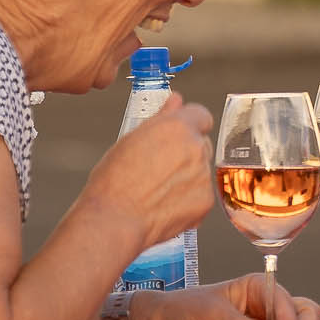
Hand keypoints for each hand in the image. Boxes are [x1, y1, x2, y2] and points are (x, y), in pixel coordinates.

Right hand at [83, 92, 213, 254]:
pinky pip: (200, 193)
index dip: (188, 124)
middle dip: (186, 150)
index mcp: (178, 127)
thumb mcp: (131, 140)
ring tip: (156, 188)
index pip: (201, 115)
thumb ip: (161, 118)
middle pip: (201, 143)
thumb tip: (176, 100)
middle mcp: (196, 149)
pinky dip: (187, 197)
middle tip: (159, 165)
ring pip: (200, 169)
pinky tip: (164, 204)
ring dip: (186, 175)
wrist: (115, 220)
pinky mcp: (205, 201)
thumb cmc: (114, 181)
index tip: (177, 133)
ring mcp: (203, 176)